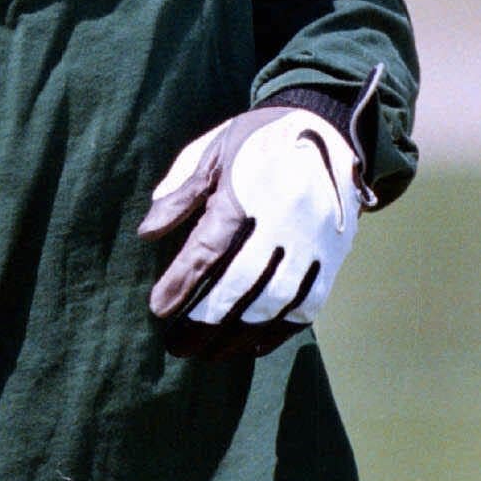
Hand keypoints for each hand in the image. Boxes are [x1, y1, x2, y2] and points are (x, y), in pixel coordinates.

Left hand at [137, 106, 362, 360]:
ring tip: (209, 354)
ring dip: (239, 335)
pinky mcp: (333, 256)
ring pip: (275, 303)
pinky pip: (308, 305)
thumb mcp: (213, 150)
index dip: (182, 283)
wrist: (330, 126)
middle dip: (205, 321)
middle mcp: (282, 222)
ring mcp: (312, 242)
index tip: (158, 309)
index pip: (209, 249)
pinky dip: (280, 330)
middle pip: (240, 285)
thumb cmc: (259, 139)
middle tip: (176, 346)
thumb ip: (181, 192)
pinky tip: (253, 346)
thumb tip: (147, 233)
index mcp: (246, 193)